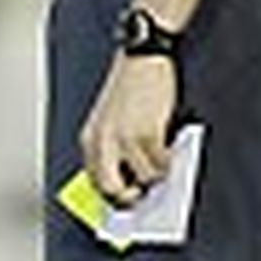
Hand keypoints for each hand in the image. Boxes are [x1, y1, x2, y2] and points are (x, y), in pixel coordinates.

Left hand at [80, 54, 177, 204]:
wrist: (142, 58)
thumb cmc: (130, 87)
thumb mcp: (112, 119)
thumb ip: (114, 148)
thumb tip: (131, 182)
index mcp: (90, 138)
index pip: (94, 181)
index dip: (111, 196)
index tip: (126, 202)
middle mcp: (102, 141)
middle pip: (111, 189)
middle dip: (129, 198)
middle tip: (143, 196)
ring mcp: (124, 139)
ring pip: (143, 179)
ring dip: (156, 176)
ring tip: (161, 161)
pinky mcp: (147, 134)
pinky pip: (161, 165)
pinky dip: (169, 163)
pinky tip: (170, 150)